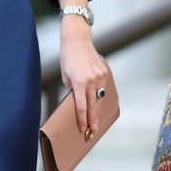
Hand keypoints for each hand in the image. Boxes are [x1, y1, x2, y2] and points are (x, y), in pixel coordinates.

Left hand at [59, 19, 106, 133]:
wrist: (77, 40)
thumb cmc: (68, 57)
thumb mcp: (65, 76)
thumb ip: (72, 89)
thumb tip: (78, 101)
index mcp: (78, 82)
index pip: (81, 106)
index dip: (82, 119)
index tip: (83, 128)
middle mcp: (91, 79)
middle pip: (92, 105)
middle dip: (93, 119)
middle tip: (94, 130)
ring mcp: (99, 75)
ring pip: (99, 97)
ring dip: (97, 108)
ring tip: (95, 119)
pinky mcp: (104, 71)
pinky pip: (102, 87)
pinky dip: (99, 94)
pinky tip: (97, 100)